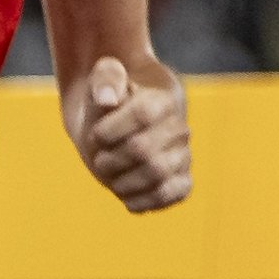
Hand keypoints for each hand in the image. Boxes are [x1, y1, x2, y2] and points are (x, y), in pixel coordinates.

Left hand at [70, 55, 192, 211]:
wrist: (118, 126)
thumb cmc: (108, 101)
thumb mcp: (101, 79)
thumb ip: (105, 78)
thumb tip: (107, 100)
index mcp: (163, 99)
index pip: (143, 114)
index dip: (112, 128)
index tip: (96, 133)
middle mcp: (179, 129)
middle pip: (143, 150)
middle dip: (111, 159)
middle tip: (99, 159)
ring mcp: (182, 156)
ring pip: (157, 174)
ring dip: (123, 181)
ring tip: (111, 177)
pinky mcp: (181, 181)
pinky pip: (172, 194)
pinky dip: (145, 201)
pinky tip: (126, 196)